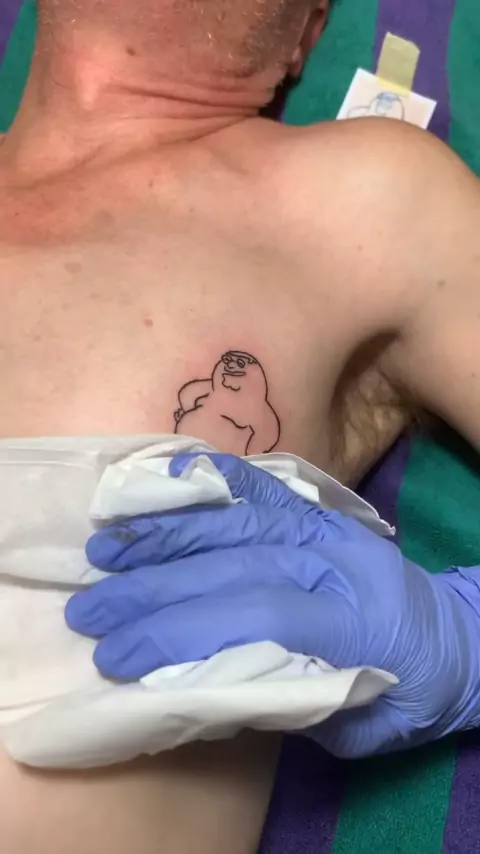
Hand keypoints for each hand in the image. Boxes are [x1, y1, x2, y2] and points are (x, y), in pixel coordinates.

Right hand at [66, 454, 479, 756]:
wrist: (456, 638)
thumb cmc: (406, 694)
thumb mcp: (358, 729)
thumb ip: (286, 702)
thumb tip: (196, 682)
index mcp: (357, 621)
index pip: (257, 612)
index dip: (183, 632)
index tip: (120, 656)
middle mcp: (339, 561)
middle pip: (235, 563)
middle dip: (154, 587)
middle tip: (89, 608)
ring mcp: (330, 527)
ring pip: (239, 518)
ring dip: (167, 533)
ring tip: (106, 550)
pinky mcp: (320, 511)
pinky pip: (263, 487)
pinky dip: (214, 483)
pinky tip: (169, 481)